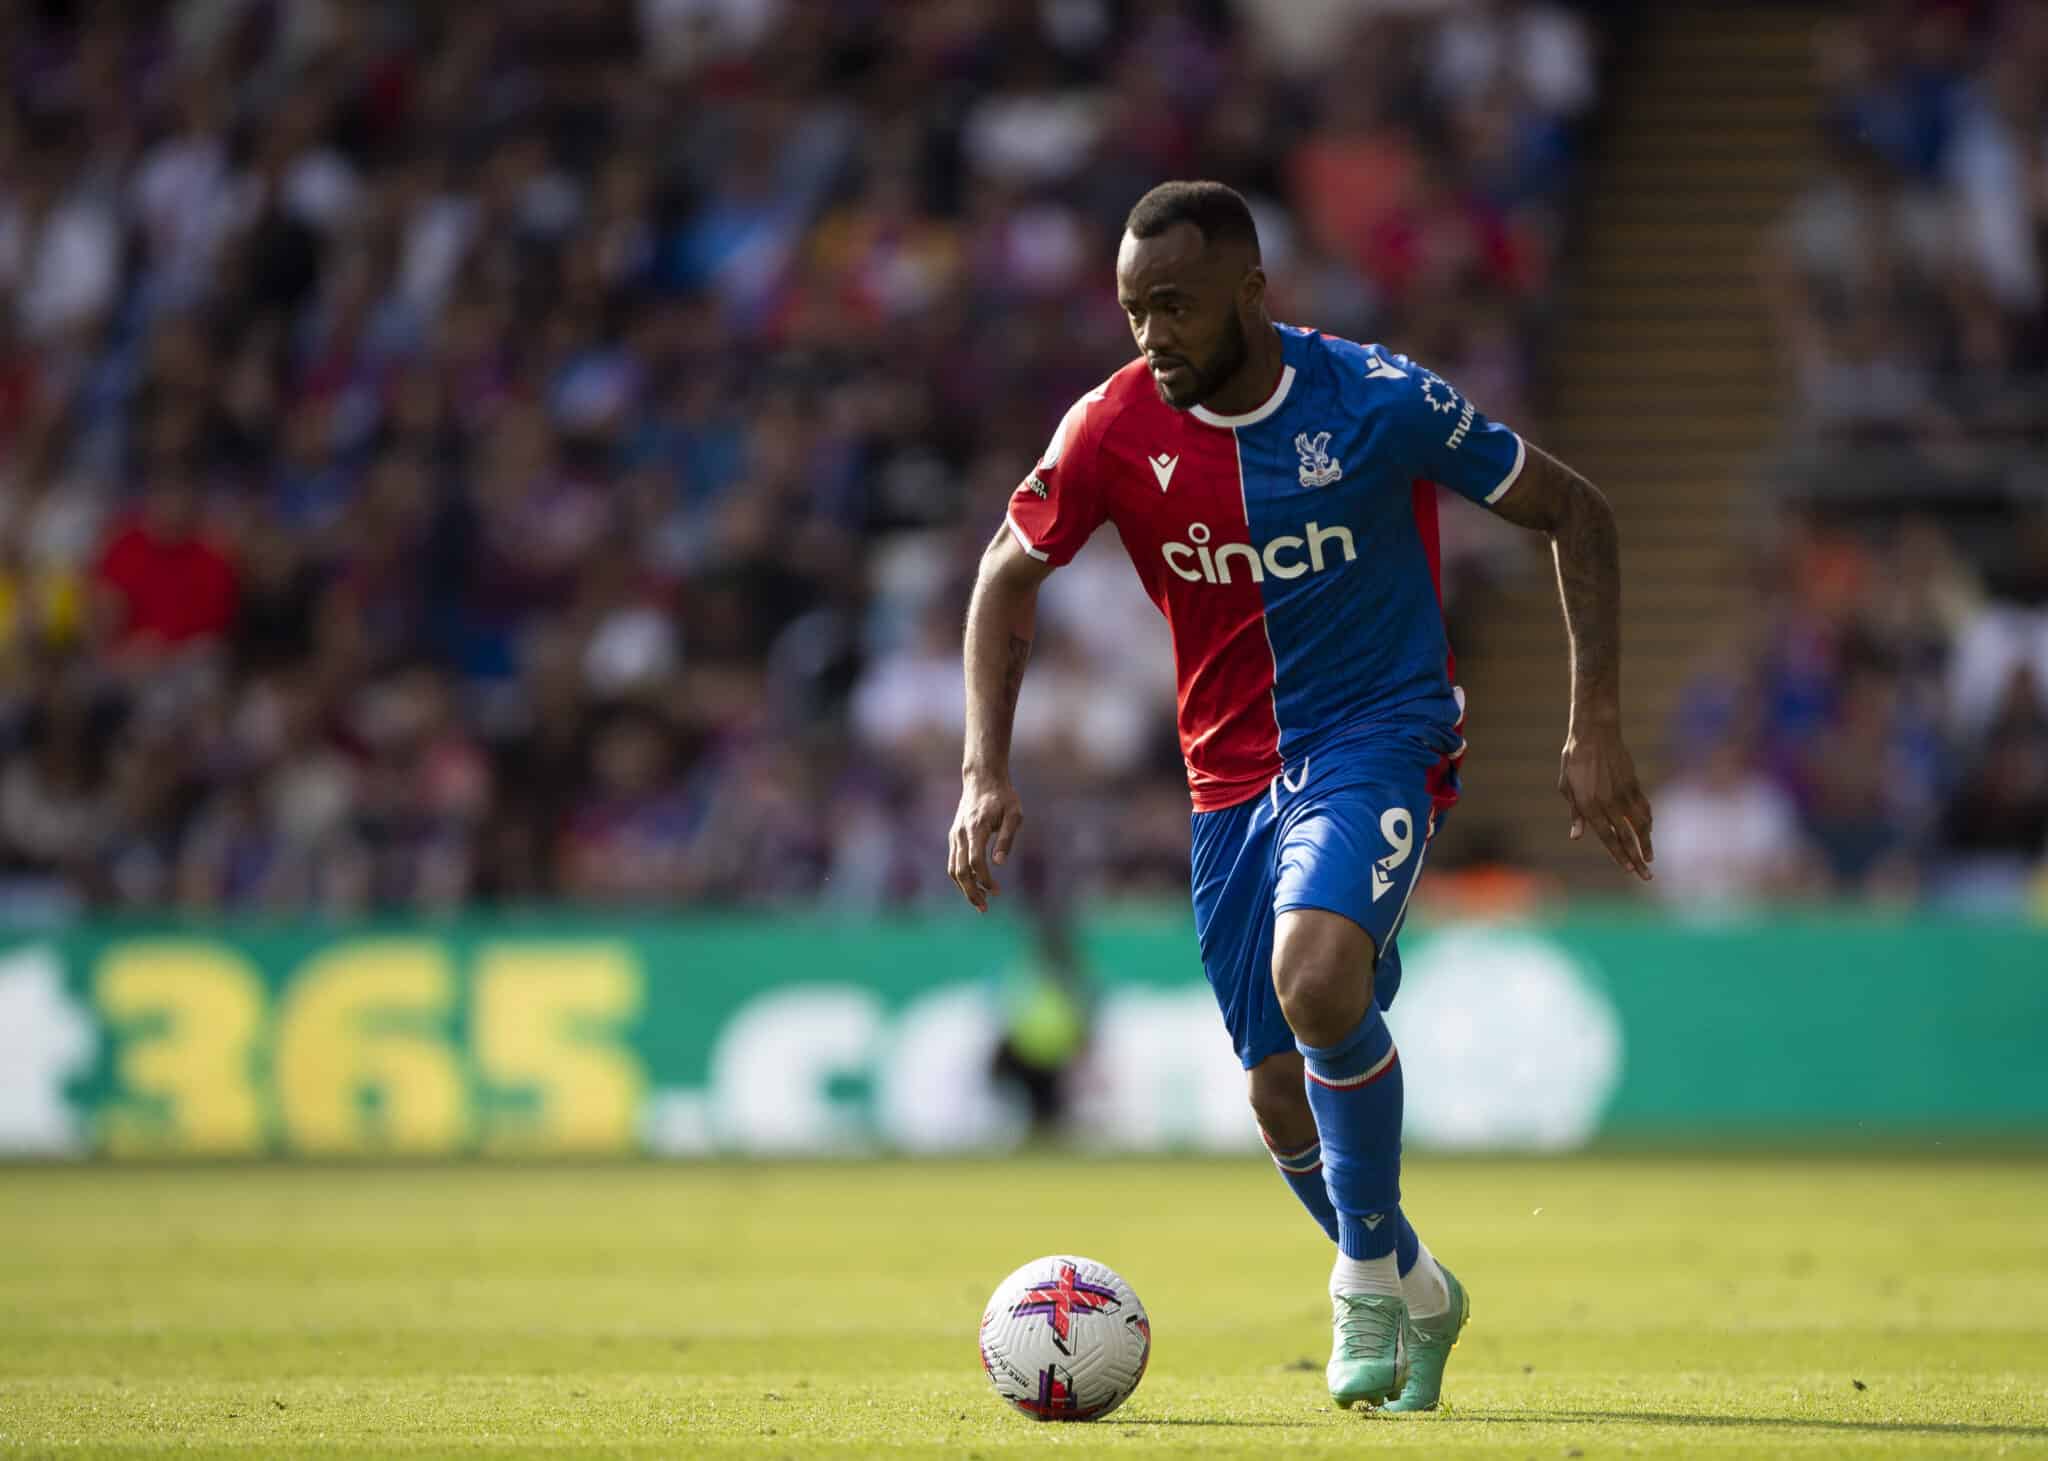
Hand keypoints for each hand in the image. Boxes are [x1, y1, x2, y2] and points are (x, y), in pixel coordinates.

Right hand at [948, 772, 1023, 912]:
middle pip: (960, 871)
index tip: (997, 892)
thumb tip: (999, 863)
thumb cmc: (1003, 796)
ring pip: (953, 869)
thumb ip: (1007, 839)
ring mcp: (955, 836)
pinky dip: (962, 877)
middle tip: (984, 908)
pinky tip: (975, 885)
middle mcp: (961, 834)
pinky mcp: (954, 836)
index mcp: (976, 829)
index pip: (976, 862)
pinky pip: (954, 862)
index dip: (985, 880)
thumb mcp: (1014, 814)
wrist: (982, 778)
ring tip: (980, 902)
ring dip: (964, 888)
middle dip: (971, 893)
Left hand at [1558, 719, 1653, 880]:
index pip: (1607, 837)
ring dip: (1646, 844)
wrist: (1595, 733)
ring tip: (1650, 859)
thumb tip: (1577, 836)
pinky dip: (1648, 822)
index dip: (1619, 855)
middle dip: (1636, 859)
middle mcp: (1608, 803)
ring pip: (1640, 825)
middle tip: (1646, 877)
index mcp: (1589, 805)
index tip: (1629, 869)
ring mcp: (1623, 794)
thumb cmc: (1574, 760)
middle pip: (1626, 837)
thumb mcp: (1566, 787)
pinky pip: (1644, 808)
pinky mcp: (1634, 784)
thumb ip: (1575, 813)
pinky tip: (1648, 832)